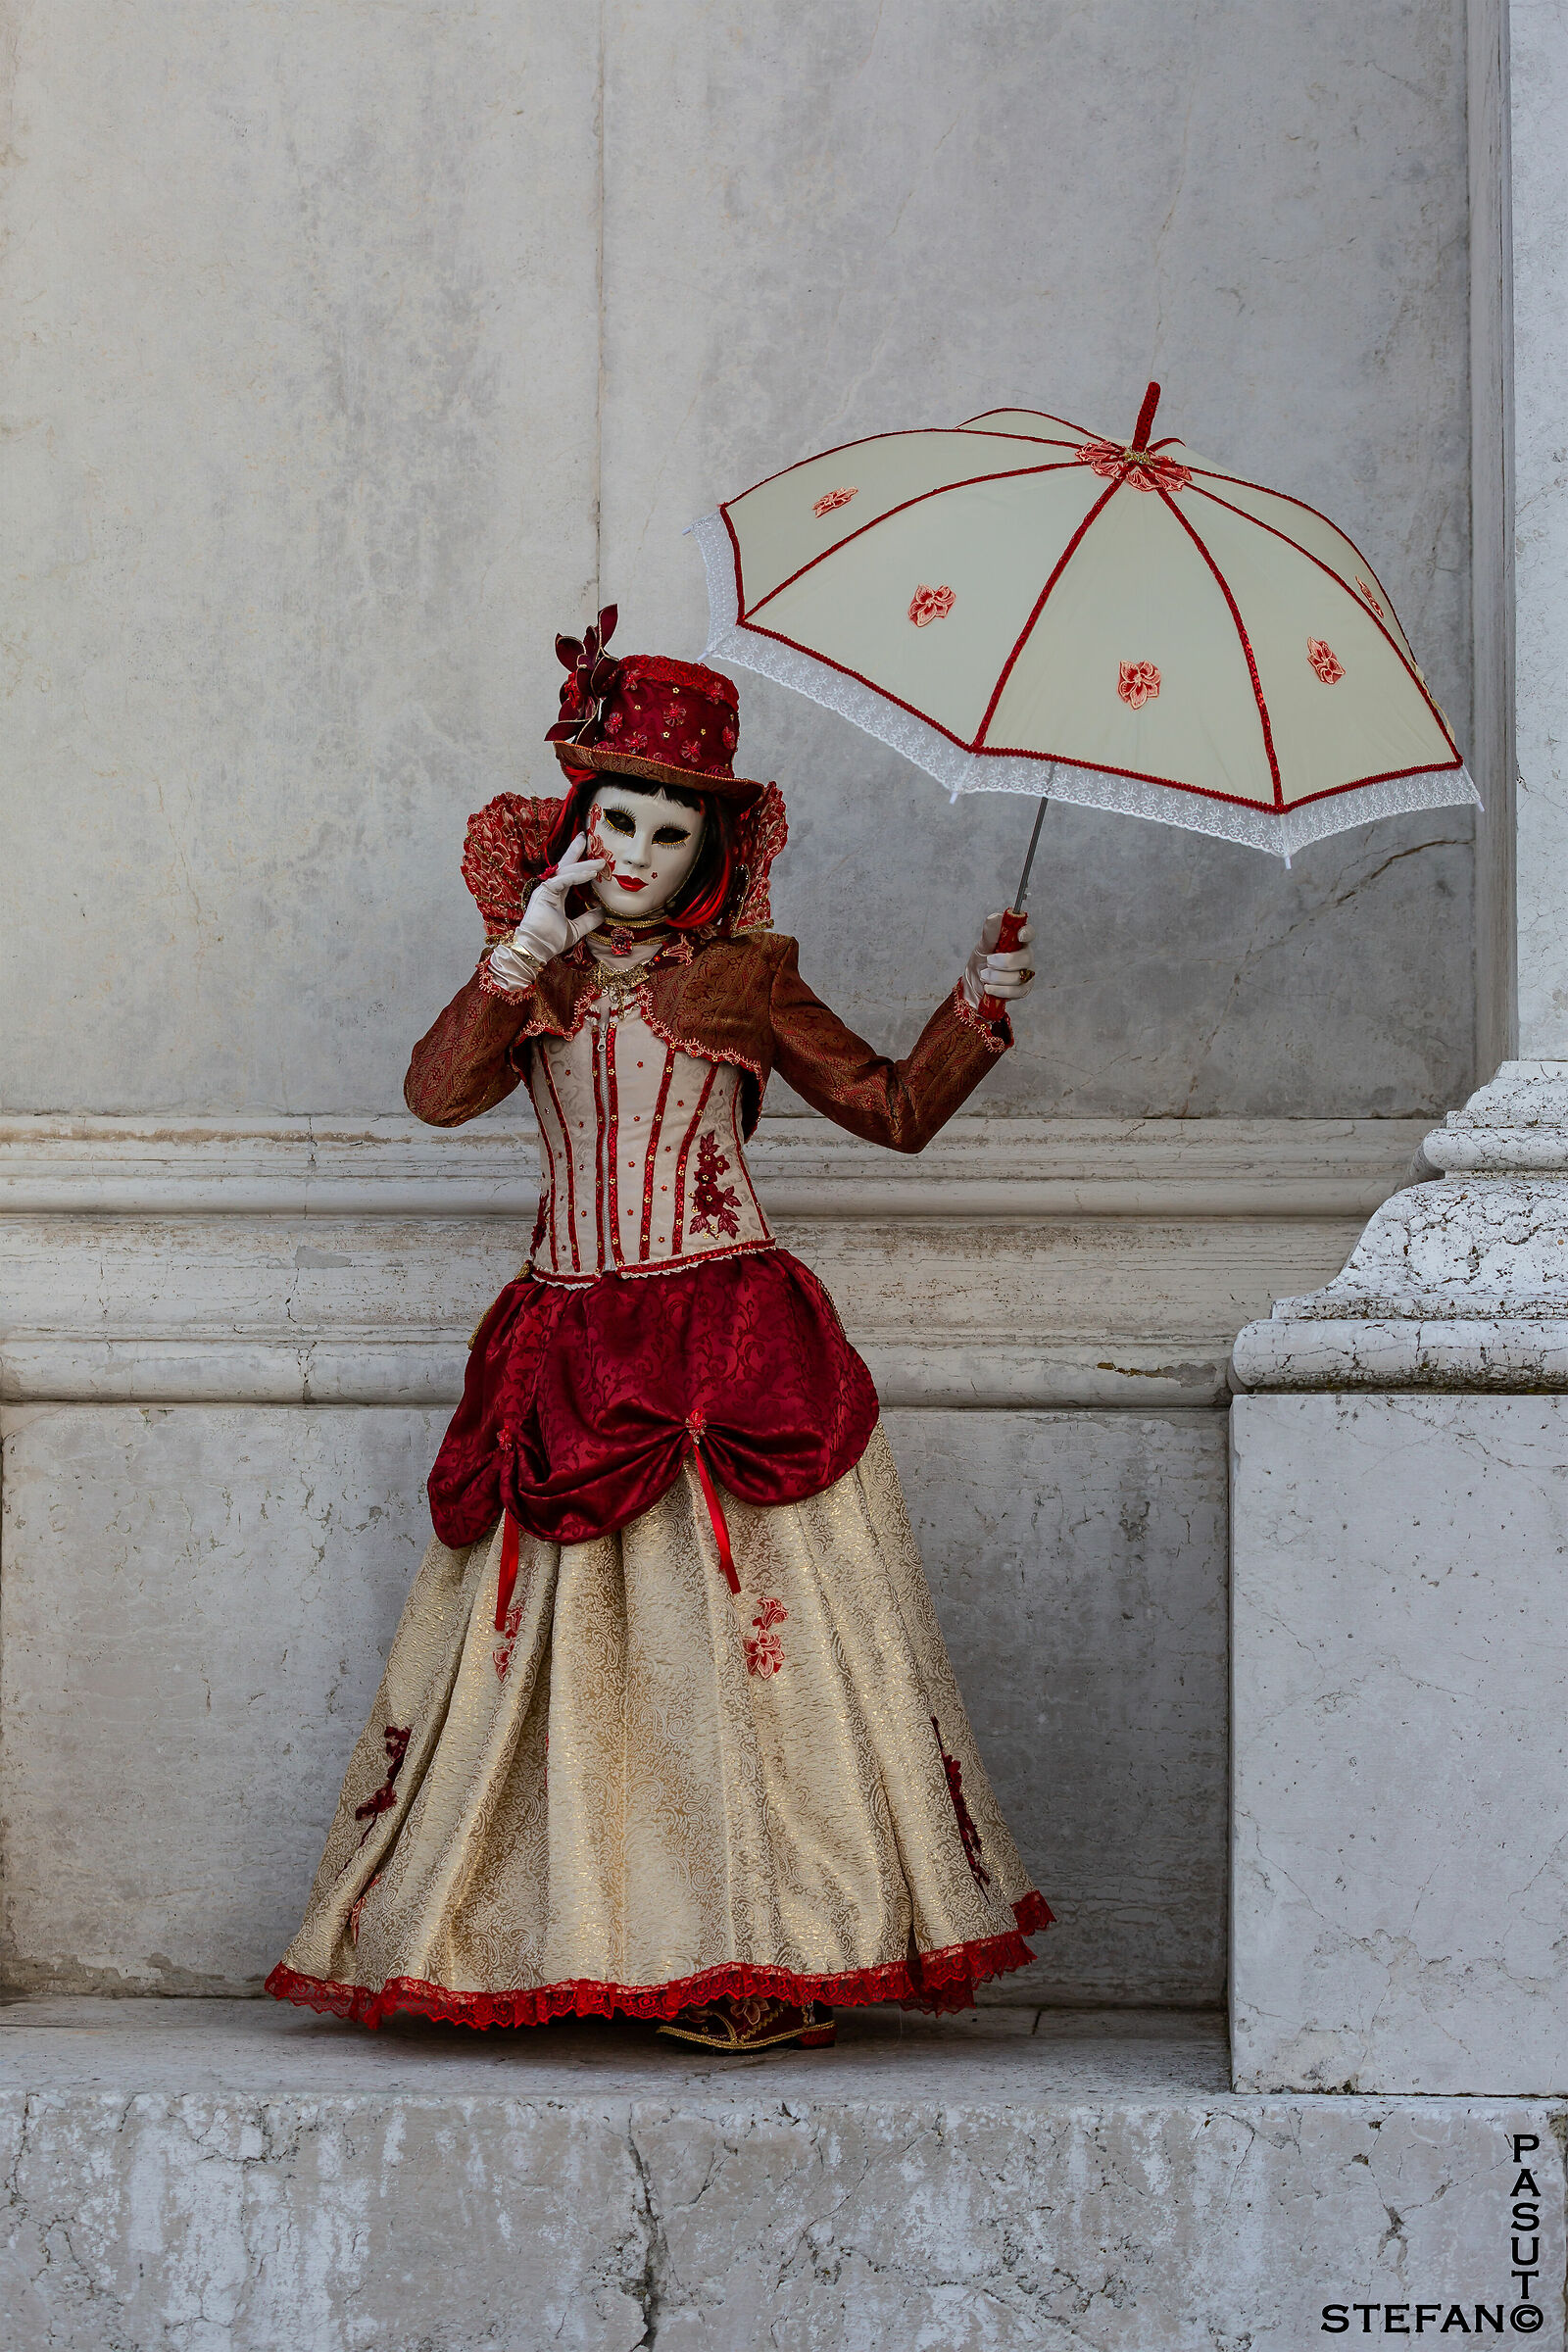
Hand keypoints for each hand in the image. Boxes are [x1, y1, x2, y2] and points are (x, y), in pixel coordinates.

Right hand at [488, 833, 604, 989]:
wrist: (536, 950)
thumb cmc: (550, 940)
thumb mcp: (576, 929)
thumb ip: (588, 920)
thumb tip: (602, 911)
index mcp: (555, 893)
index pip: (569, 873)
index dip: (579, 862)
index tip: (591, 854)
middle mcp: (549, 888)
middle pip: (565, 864)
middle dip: (577, 851)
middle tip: (587, 837)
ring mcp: (545, 889)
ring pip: (566, 871)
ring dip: (584, 865)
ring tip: (601, 863)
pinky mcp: (544, 893)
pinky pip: (563, 880)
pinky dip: (577, 876)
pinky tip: (591, 874)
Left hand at [964, 911, 1035, 1007]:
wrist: (973, 986)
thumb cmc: (981, 963)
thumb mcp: (982, 946)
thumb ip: (990, 933)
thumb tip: (995, 917)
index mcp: (1017, 941)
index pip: (1029, 933)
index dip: (1027, 933)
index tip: (1020, 935)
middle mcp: (1025, 956)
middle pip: (1026, 958)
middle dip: (1004, 962)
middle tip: (988, 962)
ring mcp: (1026, 974)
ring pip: (1019, 976)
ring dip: (997, 977)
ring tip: (984, 976)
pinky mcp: (1023, 990)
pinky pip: (1015, 991)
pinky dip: (999, 990)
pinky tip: (989, 988)